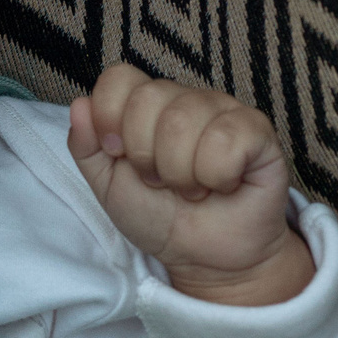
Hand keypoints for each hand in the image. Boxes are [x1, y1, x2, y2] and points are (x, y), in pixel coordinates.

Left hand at [68, 65, 315, 305]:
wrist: (206, 259)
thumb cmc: (161, 218)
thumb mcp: (109, 188)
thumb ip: (86, 148)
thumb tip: (79, 105)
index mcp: (147, 105)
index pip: (119, 78)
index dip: (110, 118)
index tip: (119, 156)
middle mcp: (185, 99)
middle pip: (148, 99)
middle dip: (146, 158)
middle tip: (162, 182)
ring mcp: (223, 110)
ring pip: (183, 122)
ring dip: (181, 174)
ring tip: (193, 188)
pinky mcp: (258, 130)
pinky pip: (226, 138)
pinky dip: (218, 176)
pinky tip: (223, 185)